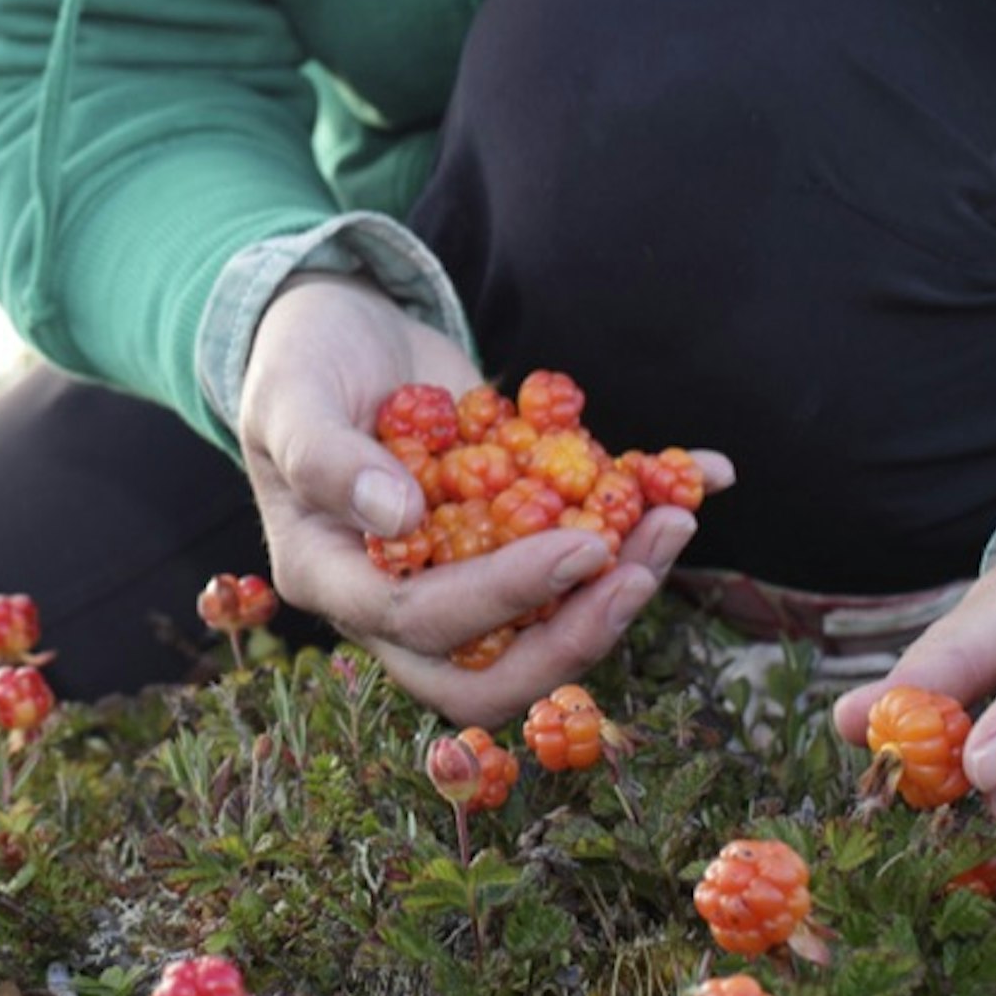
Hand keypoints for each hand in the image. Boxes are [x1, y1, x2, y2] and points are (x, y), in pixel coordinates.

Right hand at [238, 275, 723, 726]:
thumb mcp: (291, 397)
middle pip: (494, 670)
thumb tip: (398, 517)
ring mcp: (465, 570)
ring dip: (622, 585)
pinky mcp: (514, 533)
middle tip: (637, 571)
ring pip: (549, 625)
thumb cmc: (297, 363)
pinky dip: (646, 511)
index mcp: (336, 577)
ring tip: (677, 517)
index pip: (423, 624)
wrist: (337, 325)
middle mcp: (403, 597)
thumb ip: (327, 457)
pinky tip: (704, 472)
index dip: (505, 599)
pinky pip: (586, 551)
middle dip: (577, 636)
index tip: (577, 547)